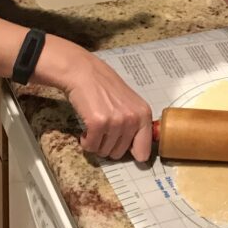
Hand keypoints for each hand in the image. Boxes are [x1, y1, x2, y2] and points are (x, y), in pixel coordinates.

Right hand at [57, 45, 153, 160]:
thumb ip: (136, 125)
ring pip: (104, 152)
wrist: (83, 73)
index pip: (144, 151)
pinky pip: (91, 146)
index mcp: (144, 115)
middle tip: (103, 131)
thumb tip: (140, 154)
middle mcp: (132, 119)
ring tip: (94, 127)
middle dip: (108, 146)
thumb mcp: (130, 104)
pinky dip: (85, 141)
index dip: (133, 154)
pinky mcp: (97, 123)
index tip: (124, 150)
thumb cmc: (105, 87)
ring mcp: (115, 122)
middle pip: (119, 154)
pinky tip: (86, 129)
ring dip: (96, 143)